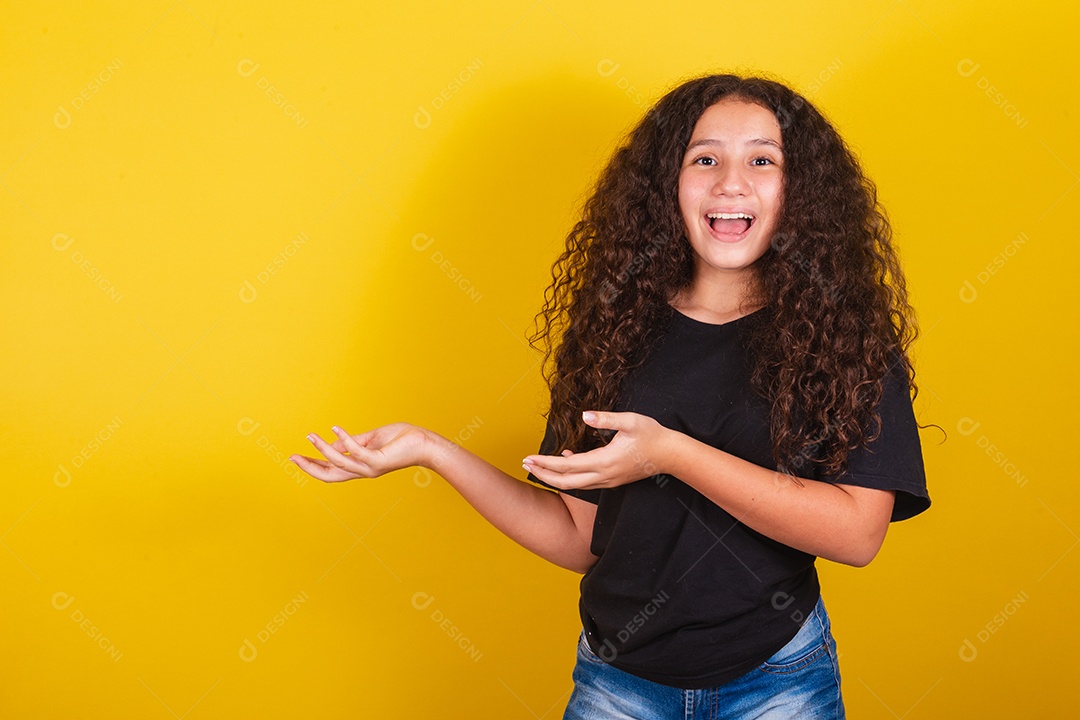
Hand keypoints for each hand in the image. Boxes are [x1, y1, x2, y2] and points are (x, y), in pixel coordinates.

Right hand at [290, 423, 430, 482]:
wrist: (424, 443)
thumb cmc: (401, 439)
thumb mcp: (371, 440)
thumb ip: (352, 442)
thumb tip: (331, 444)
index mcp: (360, 466)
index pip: (331, 470)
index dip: (313, 465)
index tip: (296, 457)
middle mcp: (363, 471)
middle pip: (330, 474)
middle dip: (310, 467)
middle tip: (292, 457)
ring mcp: (370, 468)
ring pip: (339, 463)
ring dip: (322, 450)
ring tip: (310, 436)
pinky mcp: (378, 460)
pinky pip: (356, 451)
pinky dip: (344, 440)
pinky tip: (334, 429)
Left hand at [522, 411, 672, 490]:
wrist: (671, 455)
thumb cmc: (651, 435)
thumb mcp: (630, 420)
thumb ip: (606, 419)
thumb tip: (584, 415)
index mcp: (604, 461)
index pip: (567, 466)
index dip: (545, 463)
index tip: (528, 458)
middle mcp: (604, 476)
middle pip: (565, 482)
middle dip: (543, 474)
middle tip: (524, 465)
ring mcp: (608, 481)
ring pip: (574, 485)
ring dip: (554, 476)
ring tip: (537, 466)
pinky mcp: (612, 480)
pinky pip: (586, 482)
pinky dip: (571, 475)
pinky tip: (566, 460)